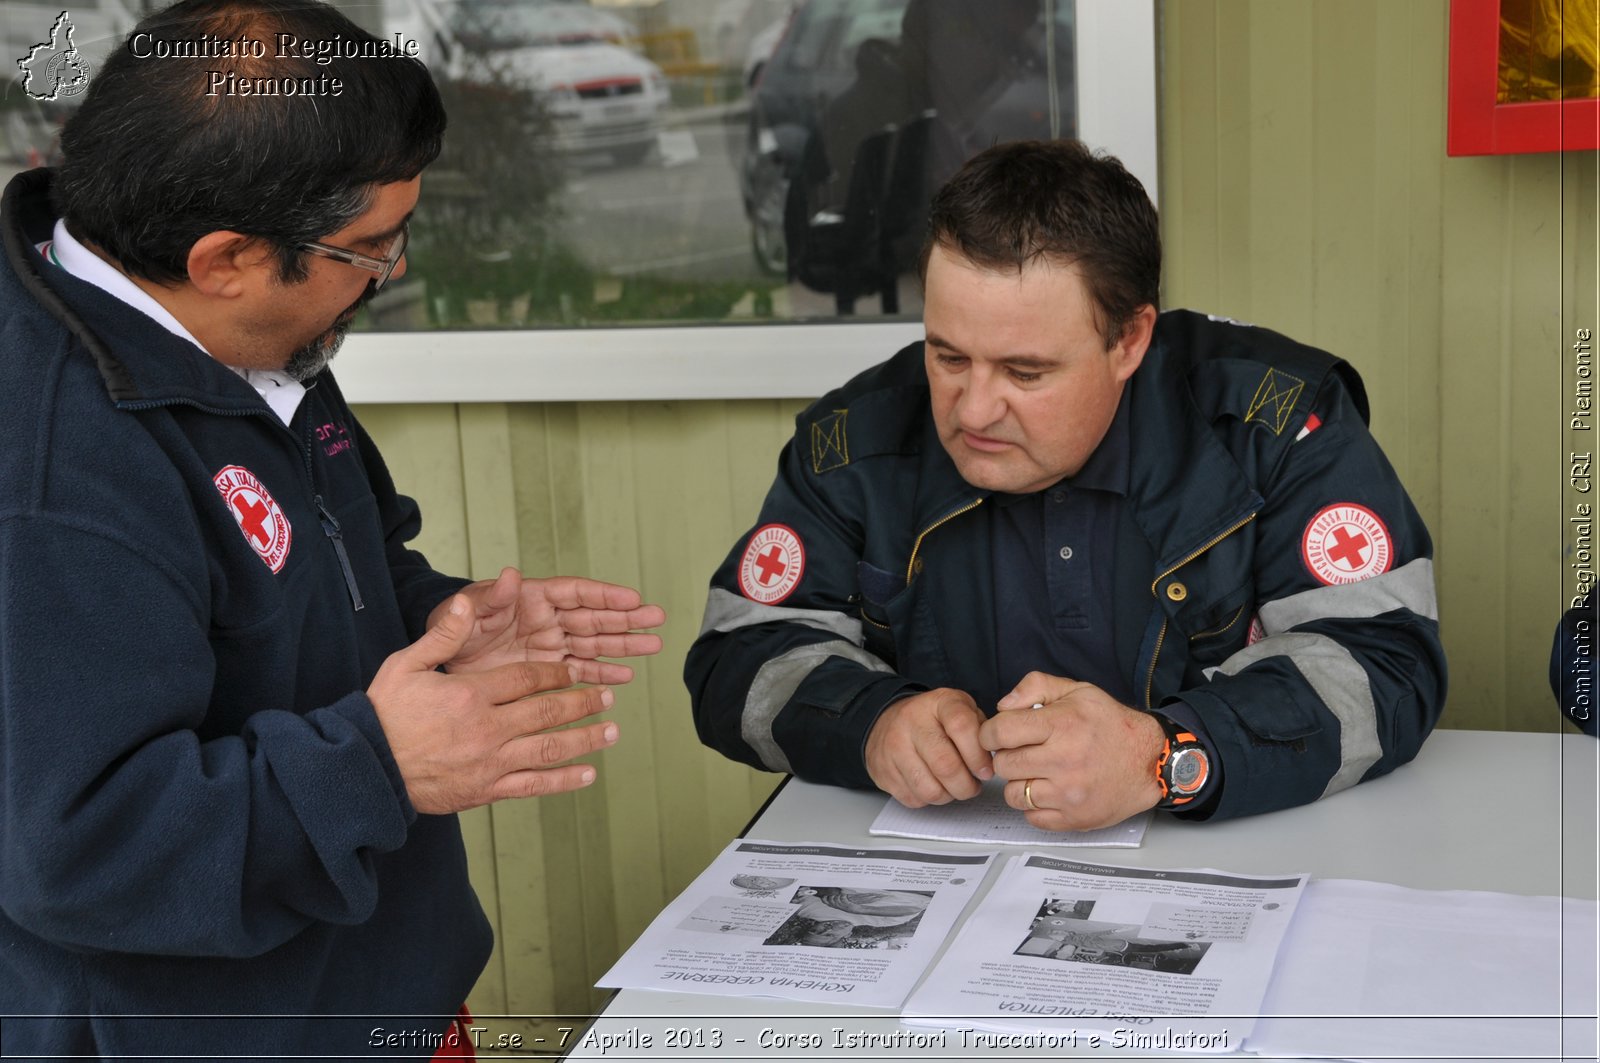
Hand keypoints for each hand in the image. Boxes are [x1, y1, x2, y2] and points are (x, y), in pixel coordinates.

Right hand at [370, 594, 619, 813]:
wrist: (364, 772)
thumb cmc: (383, 715)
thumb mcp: (406, 665)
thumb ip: (443, 635)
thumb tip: (465, 602)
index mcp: (470, 694)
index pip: (527, 678)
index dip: (556, 673)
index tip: (573, 670)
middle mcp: (487, 728)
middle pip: (546, 711)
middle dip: (581, 702)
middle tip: (605, 695)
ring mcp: (490, 762)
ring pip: (549, 748)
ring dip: (585, 738)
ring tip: (612, 730)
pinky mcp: (487, 790)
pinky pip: (534, 785)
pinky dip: (564, 780)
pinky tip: (588, 773)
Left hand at [427, 568, 664, 683]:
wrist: (441, 657)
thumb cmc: (453, 623)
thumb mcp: (467, 611)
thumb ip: (490, 597)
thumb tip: (509, 575)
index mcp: (533, 598)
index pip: (576, 593)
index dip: (605, 596)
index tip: (633, 599)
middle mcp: (549, 619)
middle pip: (595, 617)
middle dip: (627, 619)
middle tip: (658, 619)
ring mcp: (551, 645)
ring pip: (594, 643)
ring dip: (623, 646)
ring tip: (654, 646)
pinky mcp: (547, 670)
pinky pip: (580, 671)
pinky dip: (601, 675)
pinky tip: (625, 678)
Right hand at [864, 688, 992, 806]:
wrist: (886, 720)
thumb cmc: (933, 719)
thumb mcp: (960, 710)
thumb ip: (979, 730)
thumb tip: (993, 760)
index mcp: (938, 703)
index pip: (962, 727)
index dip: (978, 756)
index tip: (986, 771)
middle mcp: (911, 721)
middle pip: (946, 765)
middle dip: (967, 785)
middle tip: (973, 786)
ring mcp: (893, 747)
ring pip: (930, 789)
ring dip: (949, 795)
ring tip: (954, 786)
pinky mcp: (883, 771)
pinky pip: (914, 799)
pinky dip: (929, 799)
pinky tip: (933, 785)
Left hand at [980, 672, 1164, 830]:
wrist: (1151, 761)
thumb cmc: (1111, 725)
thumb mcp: (1077, 690)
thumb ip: (1035, 687)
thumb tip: (1002, 706)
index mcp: (1062, 725)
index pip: (1000, 732)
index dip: (989, 733)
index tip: (996, 735)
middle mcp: (1064, 760)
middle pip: (1003, 764)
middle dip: (1006, 756)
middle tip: (1022, 752)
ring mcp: (1070, 794)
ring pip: (1013, 794)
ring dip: (1019, 782)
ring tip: (1036, 772)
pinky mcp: (1075, 818)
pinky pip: (1032, 817)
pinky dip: (1034, 806)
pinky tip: (1048, 790)